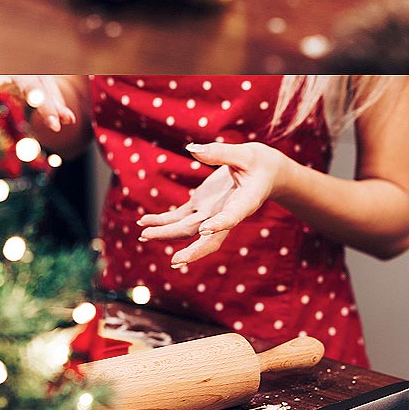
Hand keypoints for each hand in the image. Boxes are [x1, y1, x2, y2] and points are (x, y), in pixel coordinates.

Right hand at [0, 76, 77, 131]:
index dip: (49, 106)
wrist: (11, 76)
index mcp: (31, 74)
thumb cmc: (30, 89)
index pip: (44, 87)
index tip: (57, 125)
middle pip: (24, 80)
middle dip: (31, 94)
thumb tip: (69, 120)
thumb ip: (55, 108)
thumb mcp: (44, 97)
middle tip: (37, 105)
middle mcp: (10, 73)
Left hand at [137, 142, 290, 266]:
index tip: (206, 230)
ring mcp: (212, 212)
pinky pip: (179, 218)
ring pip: (188, 229)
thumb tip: (192, 149)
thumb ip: (220, 154)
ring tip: (144, 234)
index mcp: (245, 202)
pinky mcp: (201, 206)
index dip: (220, 224)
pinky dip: (162, 221)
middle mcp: (227, 213)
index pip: (233, 216)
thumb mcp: (244, 154)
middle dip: (192, 249)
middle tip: (176, 260)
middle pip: (208, 236)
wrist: (264, 172)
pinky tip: (143, 221)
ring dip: (166, 233)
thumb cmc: (260, 163)